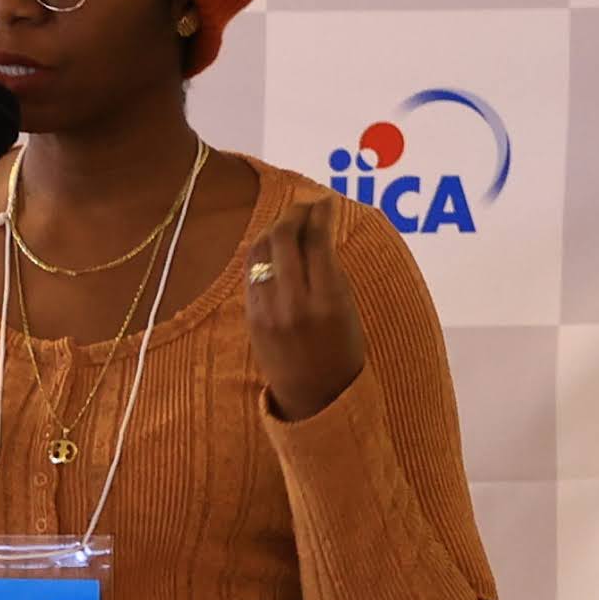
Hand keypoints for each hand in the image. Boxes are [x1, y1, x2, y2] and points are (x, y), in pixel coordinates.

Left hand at [246, 194, 373, 424]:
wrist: (314, 398)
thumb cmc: (343, 352)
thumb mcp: (348, 310)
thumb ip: (332, 271)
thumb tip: (318, 230)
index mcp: (327, 301)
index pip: (317, 240)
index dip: (321, 213)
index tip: (326, 201)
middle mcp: (293, 302)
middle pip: (284, 237)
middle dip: (295, 213)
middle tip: (306, 206)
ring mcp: (266, 309)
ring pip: (261, 249)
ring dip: (275, 228)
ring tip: (288, 222)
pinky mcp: (250, 315)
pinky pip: (251, 270)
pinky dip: (263, 252)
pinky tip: (273, 247)